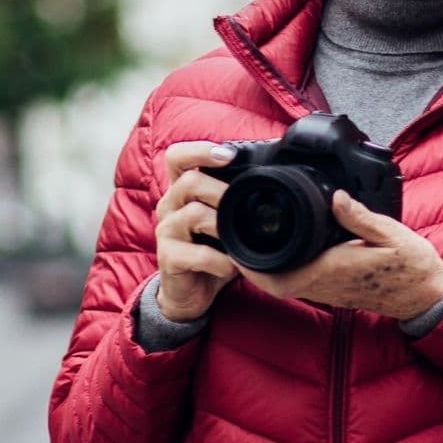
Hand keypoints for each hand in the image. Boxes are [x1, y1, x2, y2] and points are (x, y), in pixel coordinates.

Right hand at [151, 141, 241, 321]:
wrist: (189, 292)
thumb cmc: (211, 249)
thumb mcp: (223, 220)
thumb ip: (235, 199)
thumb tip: (275, 176)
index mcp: (181, 191)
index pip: (177, 157)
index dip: (200, 150)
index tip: (228, 155)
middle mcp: (169, 206)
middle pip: (189, 182)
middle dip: (221, 191)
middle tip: (241, 207)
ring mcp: (166, 231)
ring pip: (193, 214)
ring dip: (223, 226)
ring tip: (237, 240)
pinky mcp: (168, 258)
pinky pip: (197, 254)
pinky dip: (221, 261)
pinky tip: (232, 266)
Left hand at [238, 190, 442, 320]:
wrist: (427, 295)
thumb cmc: (412, 266)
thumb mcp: (391, 234)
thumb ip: (359, 216)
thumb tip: (335, 196)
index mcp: (331, 271)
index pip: (278, 277)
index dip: (250, 267)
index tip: (233, 247)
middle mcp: (324, 285)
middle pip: (271, 282)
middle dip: (247, 265)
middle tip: (231, 238)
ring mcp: (327, 291)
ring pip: (283, 283)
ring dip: (262, 267)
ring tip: (248, 239)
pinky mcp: (333, 290)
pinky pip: (298, 282)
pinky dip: (281, 269)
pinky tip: (280, 249)